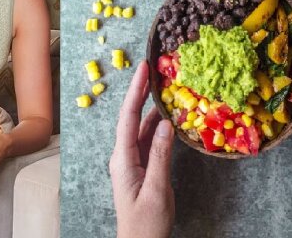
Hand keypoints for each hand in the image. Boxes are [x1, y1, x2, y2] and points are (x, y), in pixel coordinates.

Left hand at [109, 60, 174, 237]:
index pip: (128, 117)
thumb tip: (167, 124)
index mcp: (122, 159)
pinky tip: (168, 117)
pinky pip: (148, 140)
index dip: (135, 91)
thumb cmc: (145, 223)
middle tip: (152, 69)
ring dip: (152, 108)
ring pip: (141, 128)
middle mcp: (124, 156)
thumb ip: (161, 157)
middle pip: (132, 117)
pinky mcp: (141, 167)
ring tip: (163, 87)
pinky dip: (158, 126)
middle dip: (141, 92)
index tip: (143, 70)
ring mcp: (131, 161)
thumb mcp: (157, 190)